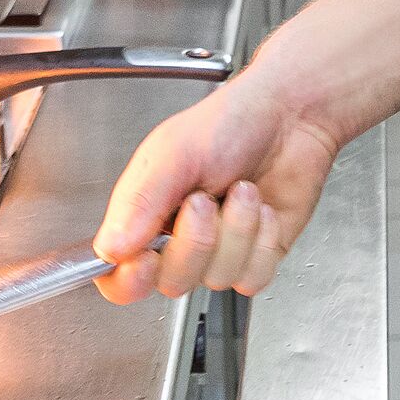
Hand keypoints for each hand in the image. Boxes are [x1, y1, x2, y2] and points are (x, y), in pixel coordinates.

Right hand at [92, 68, 343, 303]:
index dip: (128, 281)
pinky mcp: (257, 257)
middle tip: (204, 198)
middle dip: (196, 240)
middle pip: (172, 282)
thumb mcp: (173, 152)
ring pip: (217, 279)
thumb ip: (139, 202)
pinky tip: (263, 209)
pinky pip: (253, 277)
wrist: (289, 117)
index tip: (146, 258)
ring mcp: (220, 252)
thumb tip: (110, 248)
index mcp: (145, 216)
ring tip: (242, 190)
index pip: (118, 275)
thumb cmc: (229, 124)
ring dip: (236, 229)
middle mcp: (179, 240)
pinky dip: (262, 241)